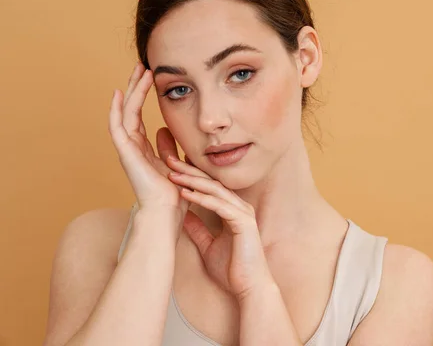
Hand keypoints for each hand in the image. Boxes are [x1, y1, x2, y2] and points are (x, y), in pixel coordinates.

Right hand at [108, 63, 189, 237]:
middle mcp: (133, 148)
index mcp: (144, 150)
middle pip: (130, 110)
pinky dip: (115, 109)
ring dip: (131, 91)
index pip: (139, 117)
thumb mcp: (177, 163)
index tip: (150, 77)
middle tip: (142, 66)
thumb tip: (167, 130)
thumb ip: (171, 146)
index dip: (143, 97)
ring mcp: (127, 150)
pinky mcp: (125, 153)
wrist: (167, 213)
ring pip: (125, 113)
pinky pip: (116, 126)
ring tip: (139, 70)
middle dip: (136, 87)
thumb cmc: (175, 195)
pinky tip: (117, 92)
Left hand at [165, 157, 273, 301]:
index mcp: (232, 210)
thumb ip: (198, 229)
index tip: (170, 169)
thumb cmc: (232, 269)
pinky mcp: (244, 222)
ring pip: (215, 190)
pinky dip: (202, 198)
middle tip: (168, 160)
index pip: (209, 188)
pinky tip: (185, 193)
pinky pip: (220, 205)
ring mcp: (243, 213)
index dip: (190, 177)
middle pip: (211, 183)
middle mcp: (239, 207)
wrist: (249, 287)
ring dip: (192, 181)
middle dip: (189, 171)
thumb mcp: (208, 245)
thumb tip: (183, 216)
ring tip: (173, 173)